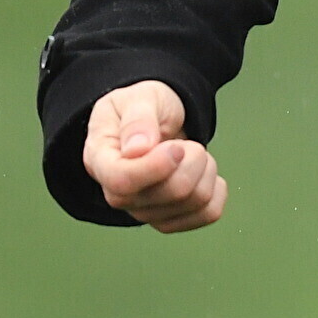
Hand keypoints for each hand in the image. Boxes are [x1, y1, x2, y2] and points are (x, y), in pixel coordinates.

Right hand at [83, 81, 227, 232]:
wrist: (156, 121)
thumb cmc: (142, 108)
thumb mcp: (139, 98)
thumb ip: (137, 120)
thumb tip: (137, 149)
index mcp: (100, 159)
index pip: (122, 181)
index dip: (156, 166)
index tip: (176, 147)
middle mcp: (117, 194)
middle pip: (170, 193)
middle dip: (192, 158)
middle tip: (183, 142)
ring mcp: (143, 211)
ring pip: (194, 202)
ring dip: (204, 169)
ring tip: (190, 152)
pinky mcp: (169, 219)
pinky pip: (207, 213)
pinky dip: (216, 188)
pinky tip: (202, 172)